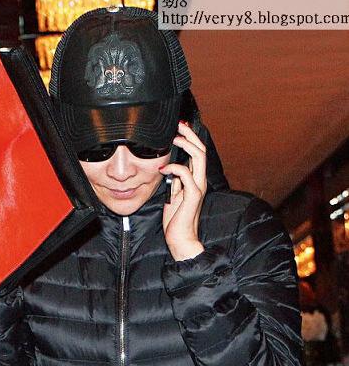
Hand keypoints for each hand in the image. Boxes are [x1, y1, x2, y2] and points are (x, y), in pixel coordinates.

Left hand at [159, 121, 206, 260]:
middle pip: (201, 150)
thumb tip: (169, 167)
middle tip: (178, 125)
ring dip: (186, 145)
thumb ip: (176, 181)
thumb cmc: (177, 220)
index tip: (179, 128)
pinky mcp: (193, 196)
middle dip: (190, 135)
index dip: (190, 139)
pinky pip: (186, 175)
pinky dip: (174, 168)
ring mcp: (198, 188)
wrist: (181, 239)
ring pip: (198, 157)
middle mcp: (200, 181)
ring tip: (173, 139)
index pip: (197, 153)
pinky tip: (163, 169)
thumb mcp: (174, 195)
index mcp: (196, 180)